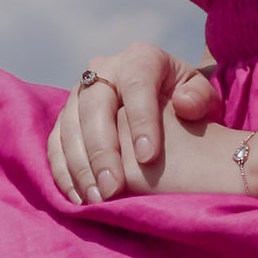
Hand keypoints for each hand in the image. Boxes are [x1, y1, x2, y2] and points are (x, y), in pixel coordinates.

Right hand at [47, 43, 220, 203]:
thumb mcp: (202, 95)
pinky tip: (77, 197)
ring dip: (79, 165)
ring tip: (97, 199)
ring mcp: (80, 92)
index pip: (137, 86)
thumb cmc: (186, 101)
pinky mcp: (66, 116)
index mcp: (140, 59)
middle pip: (95, 106)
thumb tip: (183, 104)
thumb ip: (200, 97)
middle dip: (102, 150)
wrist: (162, 100)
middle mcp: (105, 69)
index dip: (141, 121)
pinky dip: (62, 170)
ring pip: (69, 125)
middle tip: (113, 188)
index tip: (148, 158)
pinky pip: (55, 142)